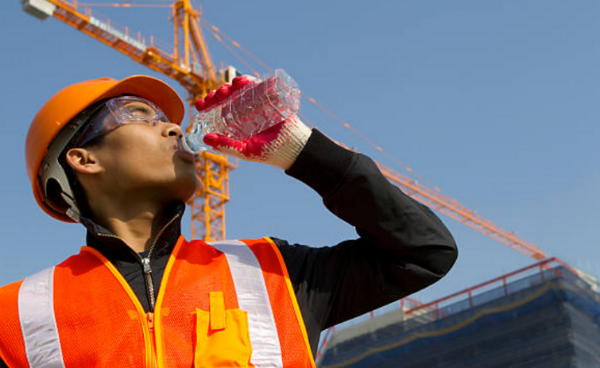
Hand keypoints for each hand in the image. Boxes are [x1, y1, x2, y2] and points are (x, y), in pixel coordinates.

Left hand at [196, 76, 311, 169]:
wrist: (293, 147)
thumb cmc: (269, 152)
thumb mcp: (245, 151)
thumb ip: (226, 146)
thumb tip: (205, 138)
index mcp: (235, 124)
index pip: (217, 111)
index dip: (207, 105)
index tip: (200, 103)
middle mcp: (244, 112)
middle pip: (226, 98)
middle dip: (217, 95)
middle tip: (215, 96)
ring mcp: (256, 103)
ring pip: (238, 90)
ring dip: (229, 86)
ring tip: (226, 89)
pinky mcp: (268, 97)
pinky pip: (256, 85)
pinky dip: (246, 81)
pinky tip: (239, 82)